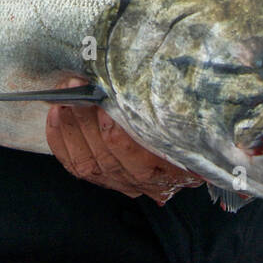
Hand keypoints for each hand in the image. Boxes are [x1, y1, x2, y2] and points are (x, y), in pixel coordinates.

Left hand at [46, 77, 205, 204]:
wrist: (205, 142)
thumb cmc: (198, 122)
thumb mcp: (198, 115)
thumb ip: (179, 106)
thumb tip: (162, 79)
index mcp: (177, 170)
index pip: (139, 162)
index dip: (117, 136)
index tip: (105, 105)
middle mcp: (148, 183)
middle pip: (107, 159)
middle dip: (86, 120)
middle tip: (78, 87)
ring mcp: (123, 183)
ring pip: (88, 163)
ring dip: (72, 126)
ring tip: (66, 95)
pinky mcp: (104, 177)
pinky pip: (74, 164)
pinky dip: (60, 138)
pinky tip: (56, 113)